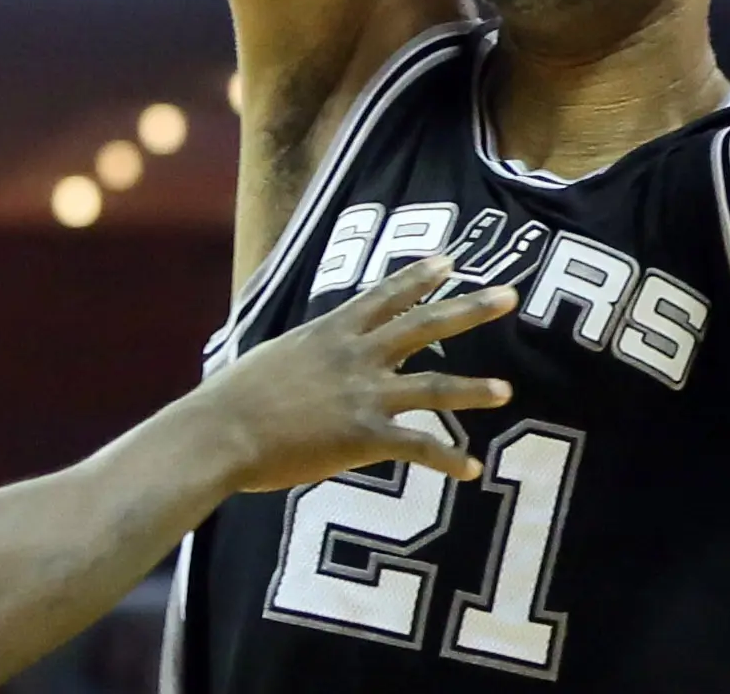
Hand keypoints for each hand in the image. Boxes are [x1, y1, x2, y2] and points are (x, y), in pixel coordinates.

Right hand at [202, 256, 517, 492]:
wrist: (221, 431)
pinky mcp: (363, 437)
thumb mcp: (272, 358)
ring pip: (432, 386)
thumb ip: (301, 354)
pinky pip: (417, 447)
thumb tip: (302, 355)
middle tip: (508, 295)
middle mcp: (355, 356)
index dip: (419, 277)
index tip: (450, 260)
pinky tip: (471, 469)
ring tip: (505, 391)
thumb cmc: (233, 399)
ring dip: (472, 389)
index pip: (384, 295)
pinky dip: (447, 459)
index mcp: (331, 331)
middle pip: (424, 325)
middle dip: (469, 309)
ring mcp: (362, 395)